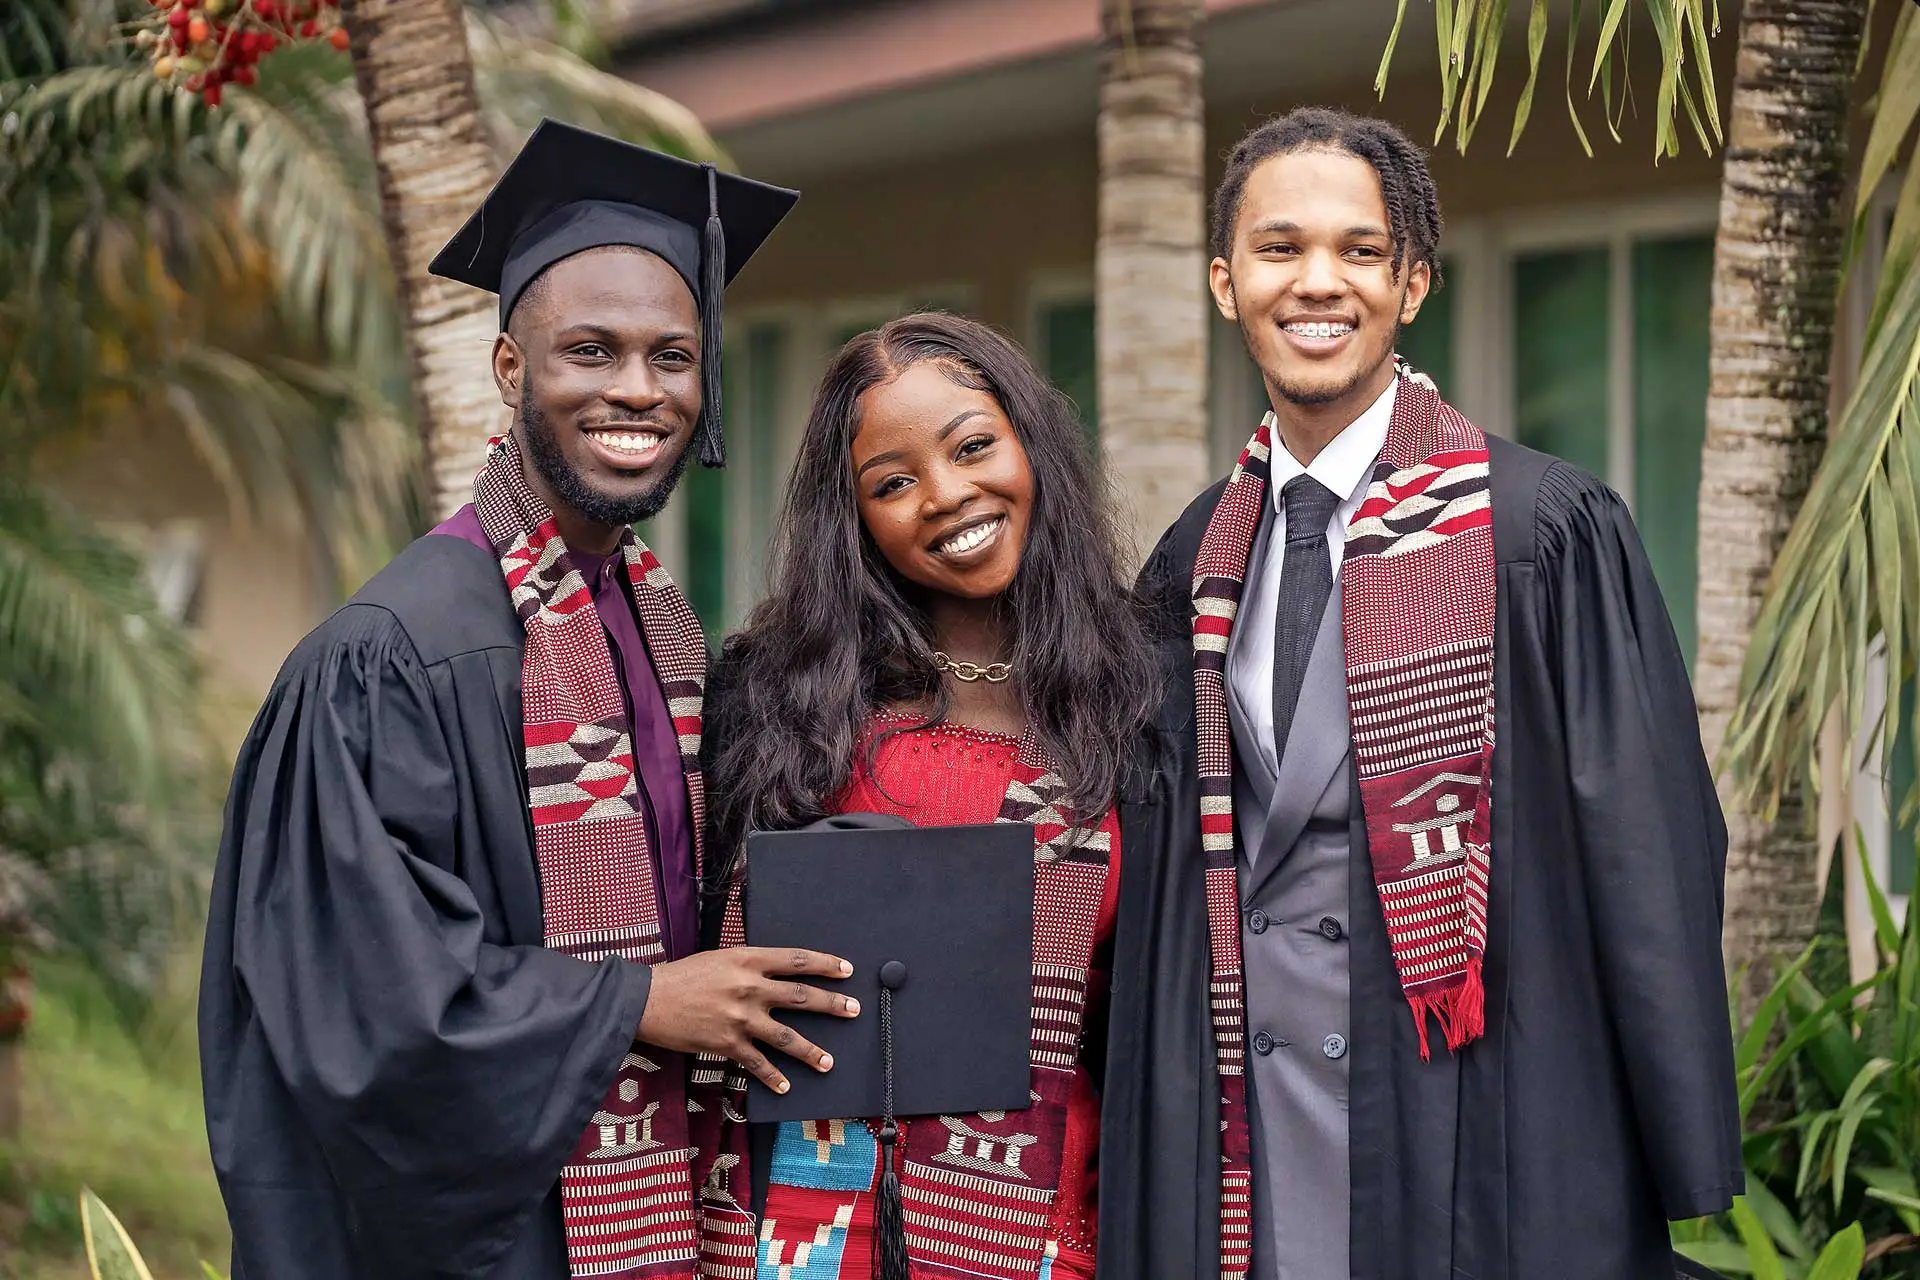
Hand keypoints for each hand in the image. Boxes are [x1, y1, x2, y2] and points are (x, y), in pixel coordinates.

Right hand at [637, 947, 859, 1093]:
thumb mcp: (719, 958)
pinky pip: (757, 1064)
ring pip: (786, 1036)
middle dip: (831, 1003)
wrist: (646, 1000)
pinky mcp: (726, 1044)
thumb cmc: (682, 976)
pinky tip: (787, 1087)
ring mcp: (739, 1017)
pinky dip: (773, 1077)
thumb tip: (775, 973)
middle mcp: (748, 987)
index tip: (846, 970)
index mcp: (747, 959)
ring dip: (811, 1050)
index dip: (824, 964)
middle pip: (800, 996)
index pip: (795, 960)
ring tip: (829, 1061)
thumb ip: (748, 965)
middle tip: (853, 1010)